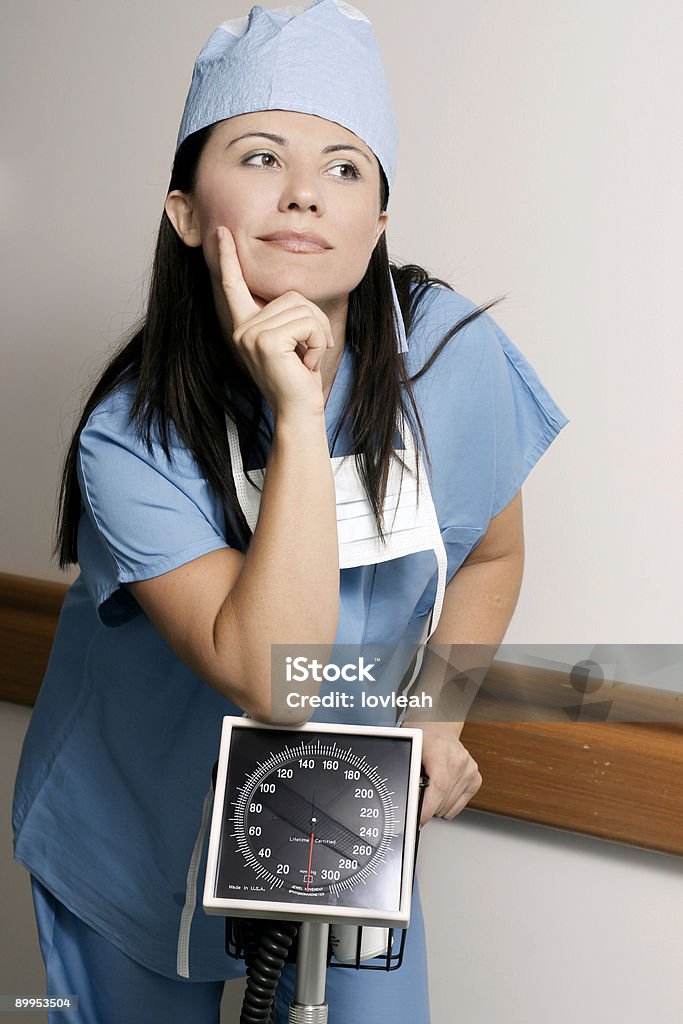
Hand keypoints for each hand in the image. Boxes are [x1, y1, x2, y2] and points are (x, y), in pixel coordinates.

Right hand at [216, 225, 335, 418]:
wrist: (298, 411)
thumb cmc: (297, 379)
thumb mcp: (290, 341)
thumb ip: (285, 317)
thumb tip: (292, 298)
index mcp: (245, 326)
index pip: (234, 286)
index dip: (228, 258)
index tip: (222, 232)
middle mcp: (242, 328)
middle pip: (291, 296)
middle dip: (313, 321)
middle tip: (309, 351)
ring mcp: (250, 334)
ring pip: (302, 308)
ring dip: (317, 333)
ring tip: (306, 359)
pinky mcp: (266, 340)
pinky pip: (305, 323)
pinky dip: (316, 341)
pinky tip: (306, 363)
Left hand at [407, 722, 481, 826]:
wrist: (440, 727)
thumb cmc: (423, 737)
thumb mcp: (410, 751)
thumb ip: (411, 775)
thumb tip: (411, 801)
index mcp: (442, 751)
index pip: (438, 788)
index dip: (427, 808)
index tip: (418, 820)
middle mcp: (460, 761)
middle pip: (443, 802)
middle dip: (427, 806)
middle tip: (418, 795)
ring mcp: (470, 770)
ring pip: (449, 808)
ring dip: (437, 805)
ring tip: (431, 787)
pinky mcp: (476, 779)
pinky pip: (458, 807)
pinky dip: (446, 804)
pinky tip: (442, 789)